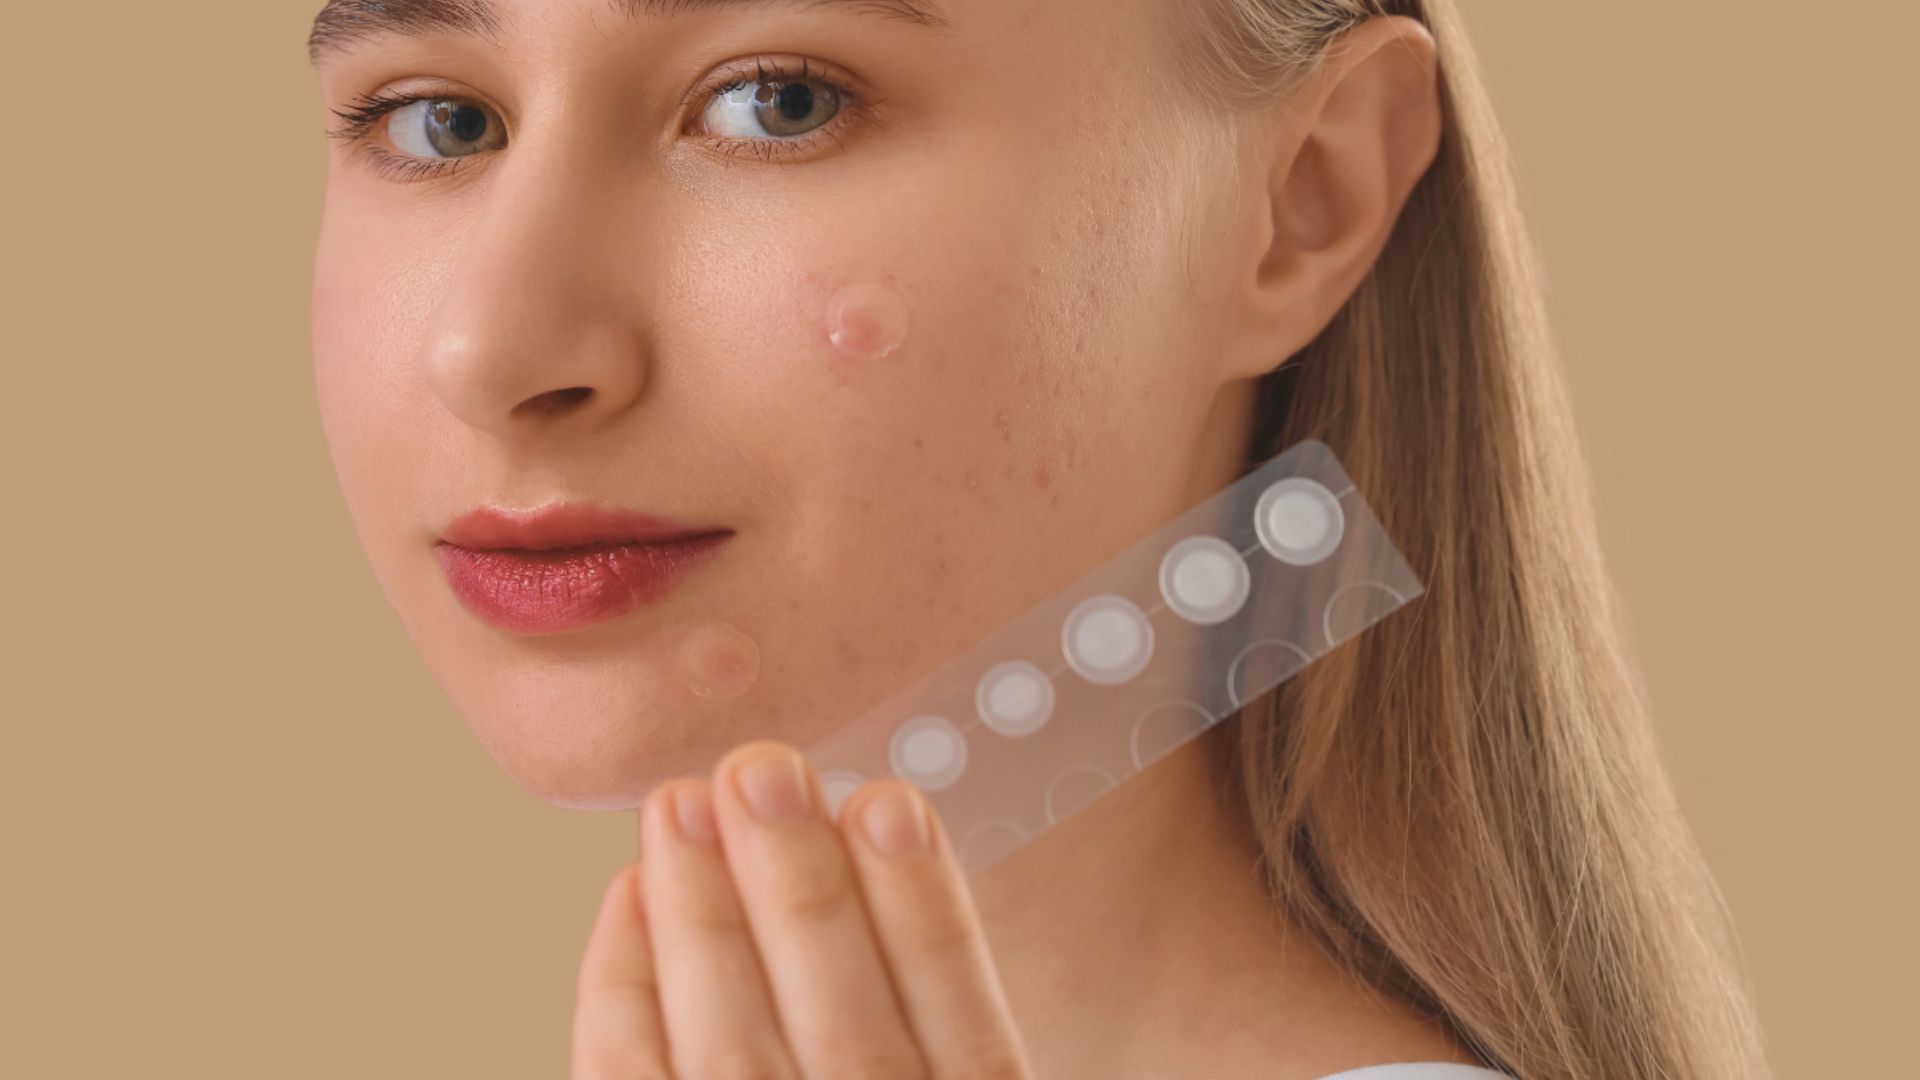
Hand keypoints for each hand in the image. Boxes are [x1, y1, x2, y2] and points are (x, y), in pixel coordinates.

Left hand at [571, 740, 1034, 1078]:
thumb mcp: (949, 1077)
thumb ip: (943, 1028)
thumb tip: (887, 829)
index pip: (970, 1045)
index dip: (929, 922)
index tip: (888, 803)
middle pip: (848, 1046)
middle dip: (801, 900)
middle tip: (761, 770)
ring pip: (735, 1069)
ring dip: (705, 930)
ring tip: (683, 805)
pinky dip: (618, 1000)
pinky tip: (625, 899)